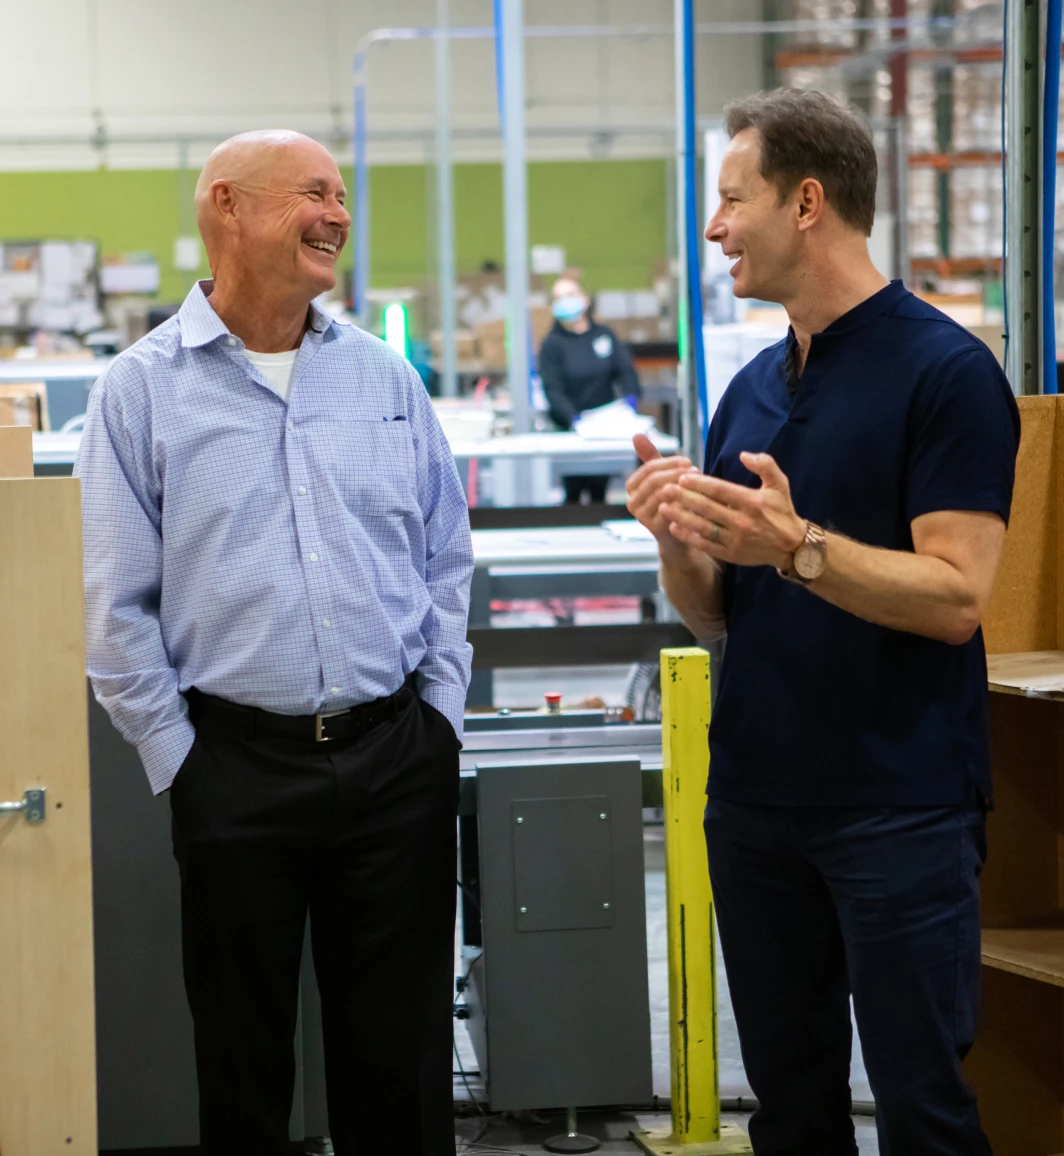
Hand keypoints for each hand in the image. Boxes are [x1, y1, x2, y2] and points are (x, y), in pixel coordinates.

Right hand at [626, 434, 693, 545]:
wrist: (677, 536)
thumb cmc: (672, 501)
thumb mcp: (663, 477)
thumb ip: (651, 456)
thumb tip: (636, 434)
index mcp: (632, 486)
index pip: (649, 468)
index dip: (670, 462)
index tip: (688, 461)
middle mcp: (631, 501)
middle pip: (654, 480)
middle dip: (676, 473)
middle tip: (696, 470)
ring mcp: (640, 516)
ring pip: (662, 493)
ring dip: (682, 485)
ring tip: (699, 482)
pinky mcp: (652, 527)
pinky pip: (669, 509)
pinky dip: (684, 502)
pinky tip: (698, 498)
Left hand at [659, 451, 806, 568]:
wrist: (792, 547)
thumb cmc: (782, 511)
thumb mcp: (780, 484)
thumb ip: (765, 465)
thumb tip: (744, 455)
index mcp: (751, 502)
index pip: (720, 490)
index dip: (699, 484)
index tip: (682, 477)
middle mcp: (742, 521)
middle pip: (707, 508)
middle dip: (683, 498)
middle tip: (664, 489)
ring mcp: (735, 540)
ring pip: (702, 527)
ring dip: (681, 517)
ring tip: (663, 507)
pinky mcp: (730, 554)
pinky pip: (706, 545)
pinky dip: (689, 537)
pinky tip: (674, 528)